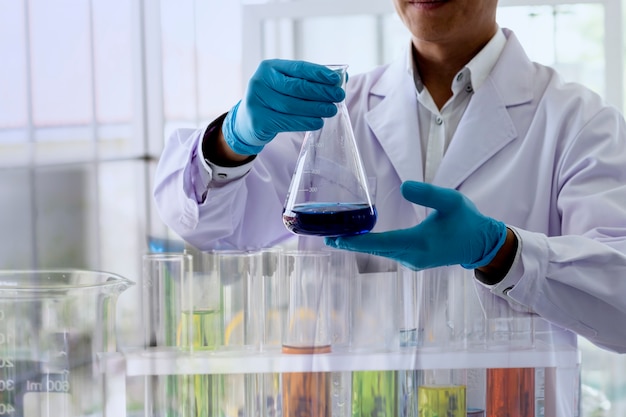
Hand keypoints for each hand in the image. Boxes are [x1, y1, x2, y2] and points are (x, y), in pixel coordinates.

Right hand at [222, 59, 345, 154]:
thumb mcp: (285, 86)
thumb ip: (308, 81)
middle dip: (320, 92)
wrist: (247, 121)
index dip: (318, 73)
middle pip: (296, 87)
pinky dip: (305, 122)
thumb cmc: (273, 101)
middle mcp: (260, 81)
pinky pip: (286, 122)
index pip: (298, 68)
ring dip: (315, 109)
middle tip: (339, 97)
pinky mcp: (258, 120)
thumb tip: (340, 79)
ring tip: (331, 110)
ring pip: (292, 106)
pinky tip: (318, 122)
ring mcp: (256, 100)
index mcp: (269, 67)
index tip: (336, 79)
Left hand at [325, 181, 507, 270]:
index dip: (357, 241)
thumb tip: (403, 187)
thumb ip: (428, 193)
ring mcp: (413, 262)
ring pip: (381, 252)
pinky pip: (388, 252)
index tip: (336, 239)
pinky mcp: (414, 260)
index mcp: (419, 244)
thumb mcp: (451, 201)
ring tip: (338, 235)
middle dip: (351, 242)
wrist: (481, 245)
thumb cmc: (467, 221)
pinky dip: (372, 245)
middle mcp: (412, 257)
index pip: (381, 243)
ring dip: (360, 244)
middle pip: (375, 250)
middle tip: (327, 235)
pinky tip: (361, 238)